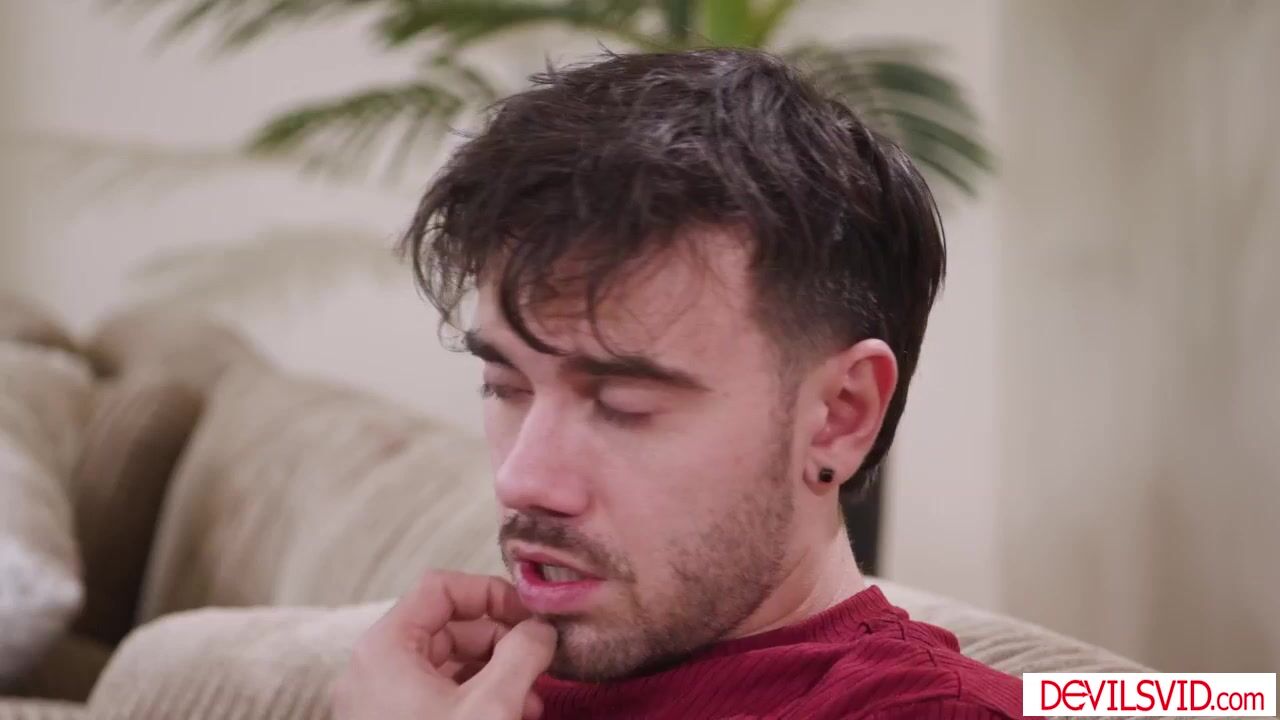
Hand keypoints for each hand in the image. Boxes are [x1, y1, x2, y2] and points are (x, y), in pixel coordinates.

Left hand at [331, 571, 557, 719]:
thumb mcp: (491, 707)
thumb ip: (523, 654)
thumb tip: (542, 629)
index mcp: (386, 648)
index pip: (441, 588)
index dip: (491, 593)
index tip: (531, 617)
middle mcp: (375, 668)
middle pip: (448, 625)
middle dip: (502, 643)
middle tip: (542, 662)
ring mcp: (381, 700)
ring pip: (448, 663)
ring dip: (497, 674)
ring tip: (533, 702)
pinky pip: (439, 695)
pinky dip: (478, 698)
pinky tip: (513, 717)